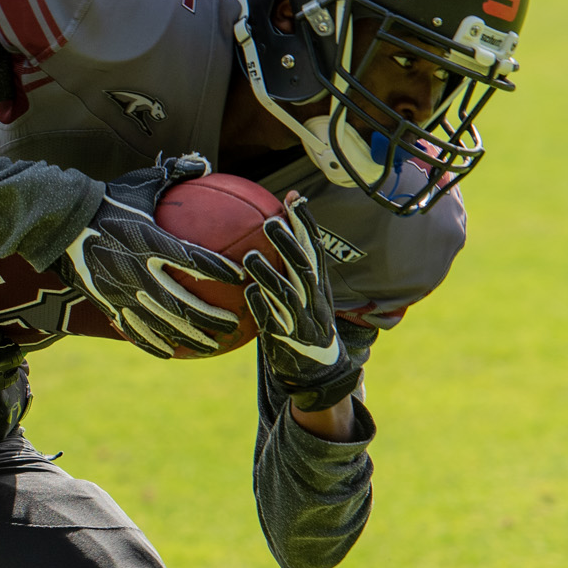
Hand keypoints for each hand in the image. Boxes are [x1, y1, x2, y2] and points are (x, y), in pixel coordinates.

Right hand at [60, 154, 245, 358]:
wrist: (59, 224)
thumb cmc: (104, 199)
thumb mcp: (139, 184)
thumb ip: (174, 175)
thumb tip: (204, 163)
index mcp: (149, 241)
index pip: (193, 259)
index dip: (219, 270)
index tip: (241, 278)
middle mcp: (138, 271)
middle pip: (182, 302)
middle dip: (211, 316)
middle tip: (234, 324)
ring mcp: (122, 291)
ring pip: (161, 322)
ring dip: (189, 336)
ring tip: (211, 345)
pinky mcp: (107, 303)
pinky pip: (133, 329)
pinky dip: (154, 343)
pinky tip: (170, 352)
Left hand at [242, 194, 363, 410]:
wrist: (319, 371)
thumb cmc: (305, 323)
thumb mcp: (306, 293)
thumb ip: (293, 265)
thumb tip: (274, 227)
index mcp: (320, 285)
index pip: (315, 249)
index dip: (306, 223)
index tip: (294, 197)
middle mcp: (314, 300)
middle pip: (304, 268)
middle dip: (290, 245)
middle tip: (270, 222)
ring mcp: (301, 321)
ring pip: (288, 295)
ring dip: (270, 275)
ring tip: (250, 256)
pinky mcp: (285, 340)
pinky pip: (272, 322)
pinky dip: (262, 308)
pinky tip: (248, 293)